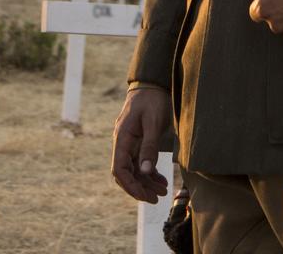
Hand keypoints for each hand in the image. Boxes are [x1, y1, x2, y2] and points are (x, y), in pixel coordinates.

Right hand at [111, 87, 170, 202]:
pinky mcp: (138, 141)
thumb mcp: (153, 122)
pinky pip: (140, 162)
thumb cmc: (152, 100)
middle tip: (157, 198)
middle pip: (126, 173)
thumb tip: (146, 171)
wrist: (153, 83)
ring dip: (146, 182)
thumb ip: (149, 146)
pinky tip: (160, 179)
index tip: (145, 196)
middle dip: (140, 188)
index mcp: (122, 138)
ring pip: (134, 169)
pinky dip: (149, 172)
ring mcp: (130, 143)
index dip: (130, 186)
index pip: (119, 170)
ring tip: (163, 191)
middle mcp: (123, 143)